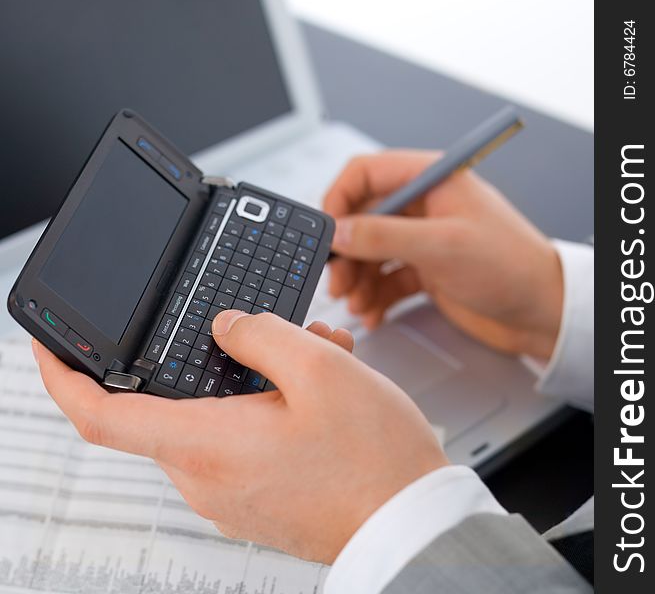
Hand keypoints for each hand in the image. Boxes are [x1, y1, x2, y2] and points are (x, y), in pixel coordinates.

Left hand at [34, 311, 446, 562]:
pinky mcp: (255, 496)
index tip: (51, 347)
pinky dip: (265, 406)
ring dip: (254, 378)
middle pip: (175, 401)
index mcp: (207, 445)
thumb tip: (226, 325)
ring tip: (314, 358)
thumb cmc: (374, 459)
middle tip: (272, 333)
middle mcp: (208, 478)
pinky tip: (314, 392)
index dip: (63, 376)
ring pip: (216, 415)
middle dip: (214, 356)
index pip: (100, 415)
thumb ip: (259, 333)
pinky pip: (240, 439)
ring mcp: (231, 493)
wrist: (412, 520)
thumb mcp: (320, 368)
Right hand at [324, 150, 562, 358]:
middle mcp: (423, 206)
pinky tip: (373, 313)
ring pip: (371, 252)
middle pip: (363, 218)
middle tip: (338, 280)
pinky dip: (375, 297)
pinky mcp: (425, 270)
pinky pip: (386, 278)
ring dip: (358, 279)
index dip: (339, 199)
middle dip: (347, 252)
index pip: (366, 173)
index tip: (327, 232)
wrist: (541, 312)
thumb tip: (339, 230)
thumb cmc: (512, 266)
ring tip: (355, 303)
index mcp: (430, 180)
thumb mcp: (441, 245)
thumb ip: (383, 235)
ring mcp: (423, 239)